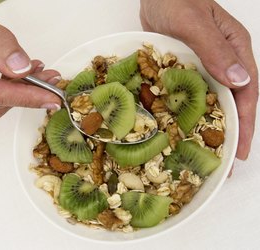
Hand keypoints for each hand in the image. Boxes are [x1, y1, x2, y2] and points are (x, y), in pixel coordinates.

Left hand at [140, 0, 257, 159]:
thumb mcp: (194, 22)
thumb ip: (215, 49)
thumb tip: (239, 82)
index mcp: (234, 49)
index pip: (247, 93)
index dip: (246, 124)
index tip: (242, 151)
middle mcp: (222, 60)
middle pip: (231, 101)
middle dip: (230, 131)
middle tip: (223, 161)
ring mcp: (203, 64)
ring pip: (210, 100)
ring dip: (209, 125)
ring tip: (201, 151)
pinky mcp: (184, 67)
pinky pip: (190, 93)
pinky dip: (188, 111)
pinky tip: (179, 127)